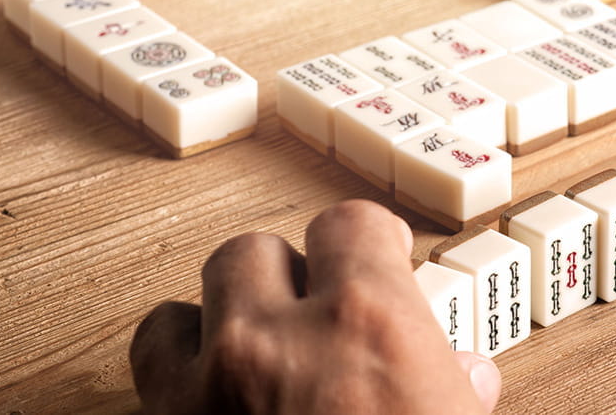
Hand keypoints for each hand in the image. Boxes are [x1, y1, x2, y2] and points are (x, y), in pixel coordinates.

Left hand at [129, 200, 501, 412]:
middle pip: (255, 251)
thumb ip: (451, 387)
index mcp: (365, 324)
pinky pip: (152, 370)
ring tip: (252, 349)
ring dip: (219, 318)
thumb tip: (464, 376)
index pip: (350, 224)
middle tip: (315, 315)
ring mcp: (208, 391)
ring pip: (185, 306)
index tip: (375, 252)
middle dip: (286, 278)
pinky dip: (178, 373)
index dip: (366, 240)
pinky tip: (210, 390)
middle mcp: (274, 344)